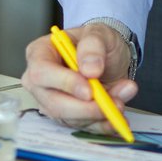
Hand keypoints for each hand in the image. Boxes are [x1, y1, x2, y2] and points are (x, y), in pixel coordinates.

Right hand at [21, 21, 136, 128]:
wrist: (109, 58)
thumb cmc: (97, 43)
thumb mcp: (99, 33)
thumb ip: (93, 46)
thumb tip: (90, 69)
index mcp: (39, 54)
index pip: (42, 73)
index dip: (65, 83)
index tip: (89, 90)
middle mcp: (40, 82)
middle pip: (54, 103)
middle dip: (85, 108)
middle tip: (112, 103)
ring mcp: (52, 102)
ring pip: (70, 119)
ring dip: (99, 114)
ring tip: (121, 98)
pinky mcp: (67, 117)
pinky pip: (83, 127)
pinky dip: (103, 124)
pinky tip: (117, 115)